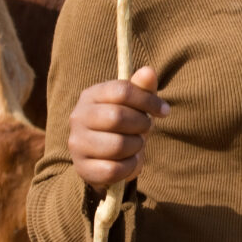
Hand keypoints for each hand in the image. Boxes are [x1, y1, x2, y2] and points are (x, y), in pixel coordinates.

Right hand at [68, 65, 169, 193]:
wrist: (104, 157)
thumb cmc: (124, 124)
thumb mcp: (134, 104)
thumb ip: (142, 88)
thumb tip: (149, 71)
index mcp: (91, 95)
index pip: (122, 90)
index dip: (148, 101)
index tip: (164, 111)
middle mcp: (78, 116)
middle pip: (117, 117)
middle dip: (141, 125)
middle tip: (146, 129)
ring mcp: (77, 143)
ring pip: (117, 145)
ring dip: (136, 147)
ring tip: (136, 145)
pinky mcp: (82, 167)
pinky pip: (113, 169)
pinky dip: (129, 167)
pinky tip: (129, 162)